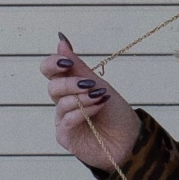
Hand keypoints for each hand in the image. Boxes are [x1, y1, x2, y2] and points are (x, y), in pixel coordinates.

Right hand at [42, 32, 140, 170]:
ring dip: (82, 97)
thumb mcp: (98, 84)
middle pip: (53, 86)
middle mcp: (63, 102)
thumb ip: (77, 65)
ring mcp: (62, 119)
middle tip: (90, 84)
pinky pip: (66, 119)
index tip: (67, 62)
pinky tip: (98, 107)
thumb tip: (61, 40)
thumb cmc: (115, 112)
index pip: (49, 71)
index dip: (53, 63)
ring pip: (61, 102)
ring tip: (100, 98)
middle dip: (71, 83)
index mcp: (69, 86)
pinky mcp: (64, 136)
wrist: (129, 139)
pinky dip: (83, 111)